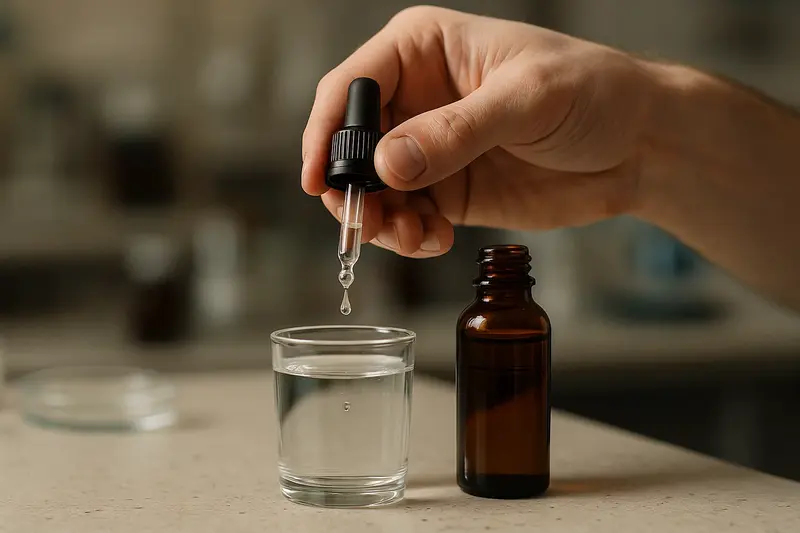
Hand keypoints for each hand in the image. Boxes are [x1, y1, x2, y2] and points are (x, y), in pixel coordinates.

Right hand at [302, 6, 655, 257]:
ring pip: (374, 190)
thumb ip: (455, 131)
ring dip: (380, 222)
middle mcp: (416, 98)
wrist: (639, 144)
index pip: (351, 86)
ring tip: (413, 237)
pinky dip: (409, 237)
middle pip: (351, 146)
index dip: (325, 133)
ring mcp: (429, 148)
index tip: (319, 180)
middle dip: (351, 190)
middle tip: (369, 225)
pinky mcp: (448, 189)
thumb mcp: (526, 100)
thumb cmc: (593, 92)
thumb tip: (386, 165)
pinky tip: (434, 242)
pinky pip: (408, 217)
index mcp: (423, 50)